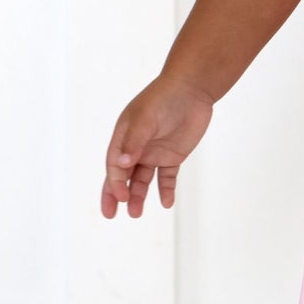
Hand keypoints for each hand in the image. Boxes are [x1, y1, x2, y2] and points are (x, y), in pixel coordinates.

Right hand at [100, 75, 214, 218]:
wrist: (192, 89)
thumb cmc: (164, 98)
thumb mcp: (146, 119)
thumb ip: (134, 141)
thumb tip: (120, 163)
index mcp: (124, 137)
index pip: (115, 165)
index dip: (116, 182)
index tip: (122, 197)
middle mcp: (137, 147)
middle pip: (123, 176)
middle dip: (116, 194)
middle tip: (110, 214)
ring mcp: (154, 152)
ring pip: (143, 180)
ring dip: (139, 196)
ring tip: (136, 213)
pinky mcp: (173, 156)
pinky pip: (167, 177)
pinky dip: (165, 190)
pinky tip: (166, 203)